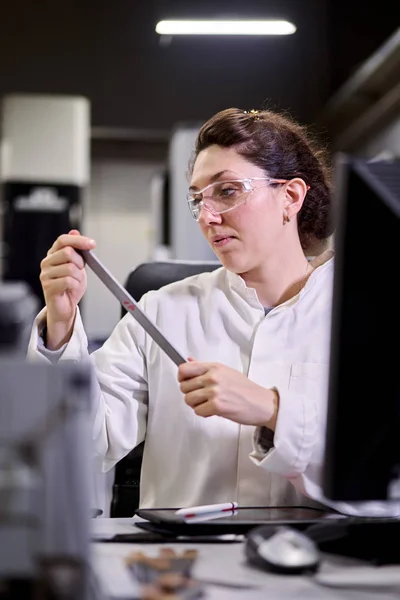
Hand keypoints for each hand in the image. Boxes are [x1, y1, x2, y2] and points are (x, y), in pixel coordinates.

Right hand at [39, 230, 94, 347]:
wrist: (65, 308)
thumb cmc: (70, 287)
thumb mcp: (78, 266)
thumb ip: (77, 250)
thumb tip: (75, 231)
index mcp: (53, 254)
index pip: (63, 240)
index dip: (78, 240)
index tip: (92, 244)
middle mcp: (47, 262)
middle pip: (68, 252)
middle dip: (80, 262)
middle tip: (80, 271)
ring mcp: (45, 274)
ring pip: (70, 268)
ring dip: (79, 277)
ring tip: (75, 282)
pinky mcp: (48, 286)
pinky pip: (68, 281)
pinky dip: (75, 285)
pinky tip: (71, 289)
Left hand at [178, 360, 278, 429]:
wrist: (261, 403)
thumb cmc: (246, 389)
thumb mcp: (226, 372)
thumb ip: (206, 368)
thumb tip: (189, 361)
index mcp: (214, 367)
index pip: (184, 369)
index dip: (181, 377)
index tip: (185, 382)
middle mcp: (213, 377)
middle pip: (184, 386)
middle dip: (190, 393)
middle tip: (201, 396)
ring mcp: (214, 391)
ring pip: (188, 400)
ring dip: (196, 405)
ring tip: (208, 403)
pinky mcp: (217, 406)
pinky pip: (197, 411)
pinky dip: (204, 413)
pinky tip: (213, 410)